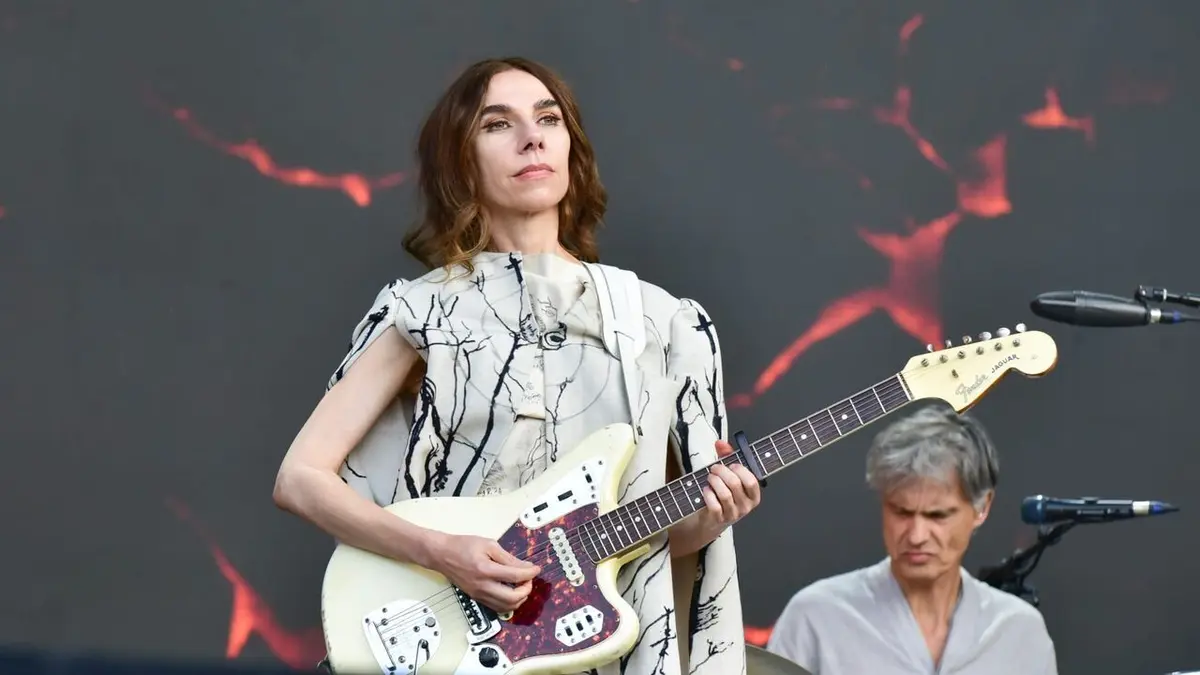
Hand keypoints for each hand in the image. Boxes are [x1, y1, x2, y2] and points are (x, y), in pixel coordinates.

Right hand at [426, 533, 540, 612]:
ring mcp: (478, 594)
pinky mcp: (476, 598)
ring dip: (519, 598)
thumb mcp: (489, 545)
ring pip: (506, 607)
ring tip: (521, 585)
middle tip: (529, 579)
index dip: (530, 573)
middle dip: (526, 590)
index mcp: (485, 570)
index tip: (536, 569)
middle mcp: (482, 586)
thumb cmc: (463, 546)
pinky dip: (508, 602)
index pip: (515, 576)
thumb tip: (525, 566)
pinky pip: (497, 607)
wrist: (442, 555)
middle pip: (512, 598)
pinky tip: (511, 591)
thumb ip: (508, 558)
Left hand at [698, 440, 762, 530]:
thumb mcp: (728, 475)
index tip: (732, 464)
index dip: (741, 470)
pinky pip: (714, 505)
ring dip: (714, 482)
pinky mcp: (719, 519)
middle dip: (722, 472)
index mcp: (752, 495)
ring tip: (710, 478)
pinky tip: (705, 490)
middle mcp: (745, 506)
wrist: (710, 519)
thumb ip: (726, 457)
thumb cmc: (722, 495)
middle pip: (735, 484)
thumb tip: (721, 444)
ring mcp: (732, 514)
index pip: (752, 482)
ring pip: (725, 494)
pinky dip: (708, 495)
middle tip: (715, 468)